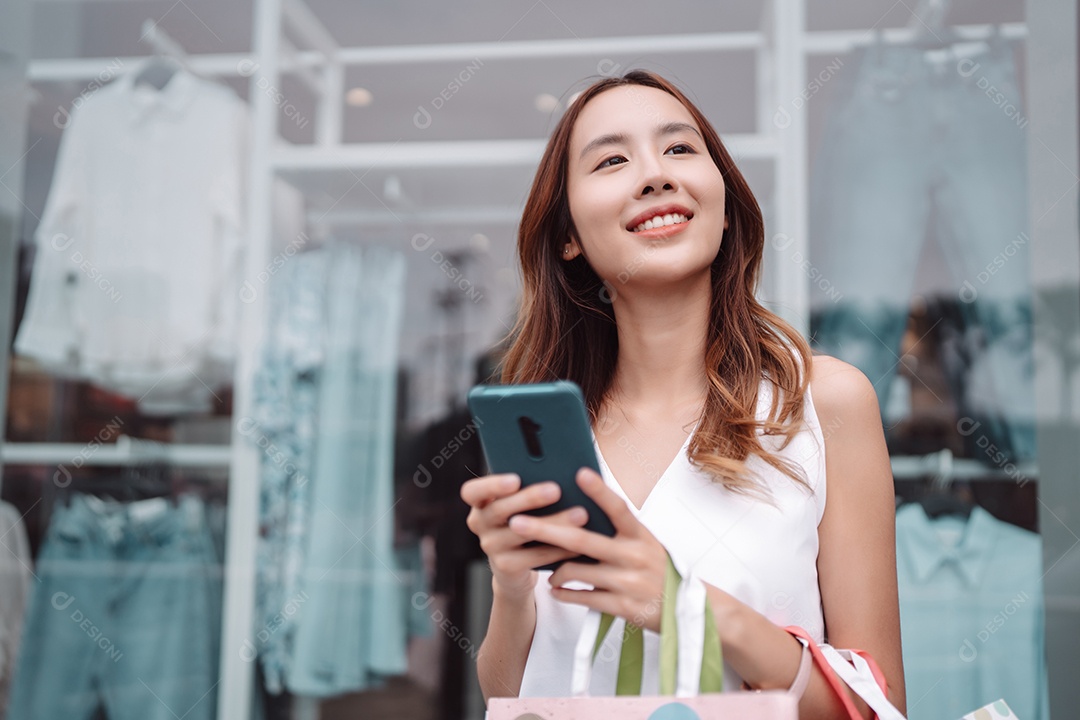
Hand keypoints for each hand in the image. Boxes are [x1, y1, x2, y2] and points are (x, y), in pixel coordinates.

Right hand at [461, 473, 589, 600]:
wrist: (516, 567)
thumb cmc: (524, 519)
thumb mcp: (519, 503)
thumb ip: (528, 485)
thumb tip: (561, 466)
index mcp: (481, 502)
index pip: (472, 491)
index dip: (491, 485)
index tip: (515, 479)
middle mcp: (480, 523)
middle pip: (499, 510)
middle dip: (528, 498)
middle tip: (556, 489)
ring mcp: (490, 546)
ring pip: (521, 533)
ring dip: (552, 523)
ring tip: (580, 514)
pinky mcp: (505, 567)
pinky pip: (534, 556)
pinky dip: (558, 548)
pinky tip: (579, 541)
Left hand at [507, 468, 668, 632]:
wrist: (686, 611)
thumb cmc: (659, 571)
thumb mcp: (647, 545)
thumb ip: (619, 532)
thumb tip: (581, 511)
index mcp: (641, 536)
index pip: (618, 508)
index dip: (599, 491)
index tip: (580, 473)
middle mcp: (634, 556)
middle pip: (581, 540)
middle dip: (545, 529)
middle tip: (517, 522)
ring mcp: (627, 582)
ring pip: (576, 571)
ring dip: (556, 571)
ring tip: (551, 572)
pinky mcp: (621, 607)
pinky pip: (582, 598)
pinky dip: (564, 594)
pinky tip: (557, 591)